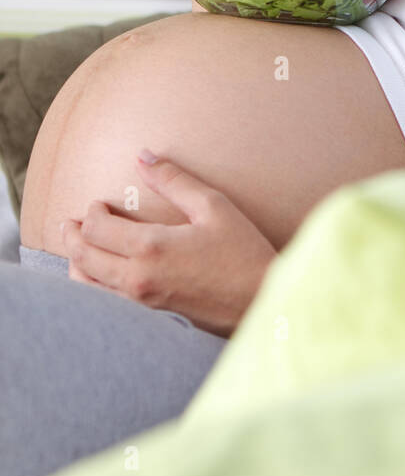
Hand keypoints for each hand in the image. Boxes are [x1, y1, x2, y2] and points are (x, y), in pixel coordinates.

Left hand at [61, 151, 277, 336]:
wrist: (261, 303)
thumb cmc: (243, 253)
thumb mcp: (213, 207)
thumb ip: (174, 180)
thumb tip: (143, 157)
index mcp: (151, 247)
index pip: (96, 228)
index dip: (91, 213)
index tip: (99, 205)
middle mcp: (138, 278)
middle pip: (83, 256)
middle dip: (72, 236)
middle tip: (71, 223)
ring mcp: (141, 303)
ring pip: (86, 285)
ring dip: (77, 262)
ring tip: (80, 247)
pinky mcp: (148, 318)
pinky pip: (103, 304)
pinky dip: (91, 286)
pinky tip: (99, 277)